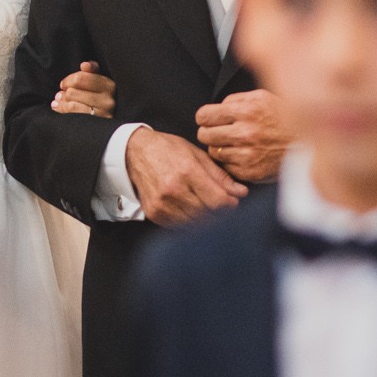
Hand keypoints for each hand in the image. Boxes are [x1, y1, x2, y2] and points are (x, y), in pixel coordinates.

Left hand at [52, 62, 115, 117]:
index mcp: (109, 85)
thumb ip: (92, 71)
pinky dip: (62, 111)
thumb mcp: (98, 81)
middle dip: (64, 92)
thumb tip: (84, 65)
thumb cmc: (99, 96)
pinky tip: (58, 108)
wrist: (107, 123)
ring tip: (57, 101)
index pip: (81, 78)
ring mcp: (102, 115)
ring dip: (61, 102)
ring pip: (72, 105)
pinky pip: (73, 117)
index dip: (68, 80)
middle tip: (60, 94)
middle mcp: (108, 101)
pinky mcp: (95, 126)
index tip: (64, 84)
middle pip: (73, 92)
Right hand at [123, 127, 246, 226]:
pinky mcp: (155, 213)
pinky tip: (191, 209)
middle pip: (209, 215)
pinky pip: (180, 226)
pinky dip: (190, 221)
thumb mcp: (197, 155)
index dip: (231, 204)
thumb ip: (220, 176)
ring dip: (207, 219)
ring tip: (208, 207)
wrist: (135, 153)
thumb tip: (241, 192)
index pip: (218, 201)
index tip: (234, 200)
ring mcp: (162, 204)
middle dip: (221, 212)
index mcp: (187, 171)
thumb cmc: (168, 150)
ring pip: (196, 224)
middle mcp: (173, 190)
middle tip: (223, 204)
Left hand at [196, 89, 291, 182]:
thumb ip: (236, 99)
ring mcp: (247, 155)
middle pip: (204, 135)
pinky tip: (243, 154)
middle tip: (219, 132)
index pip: (204, 116)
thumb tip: (216, 107)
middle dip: (208, 132)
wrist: (308, 144)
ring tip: (234, 143)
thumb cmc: (284, 118)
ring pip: (213, 152)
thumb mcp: (263, 97)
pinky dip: (231, 161)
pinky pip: (226, 167)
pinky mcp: (250, 172)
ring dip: (220, 147)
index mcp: (246, 112)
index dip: (204, 117)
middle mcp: (245, 134)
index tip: (209, 119)